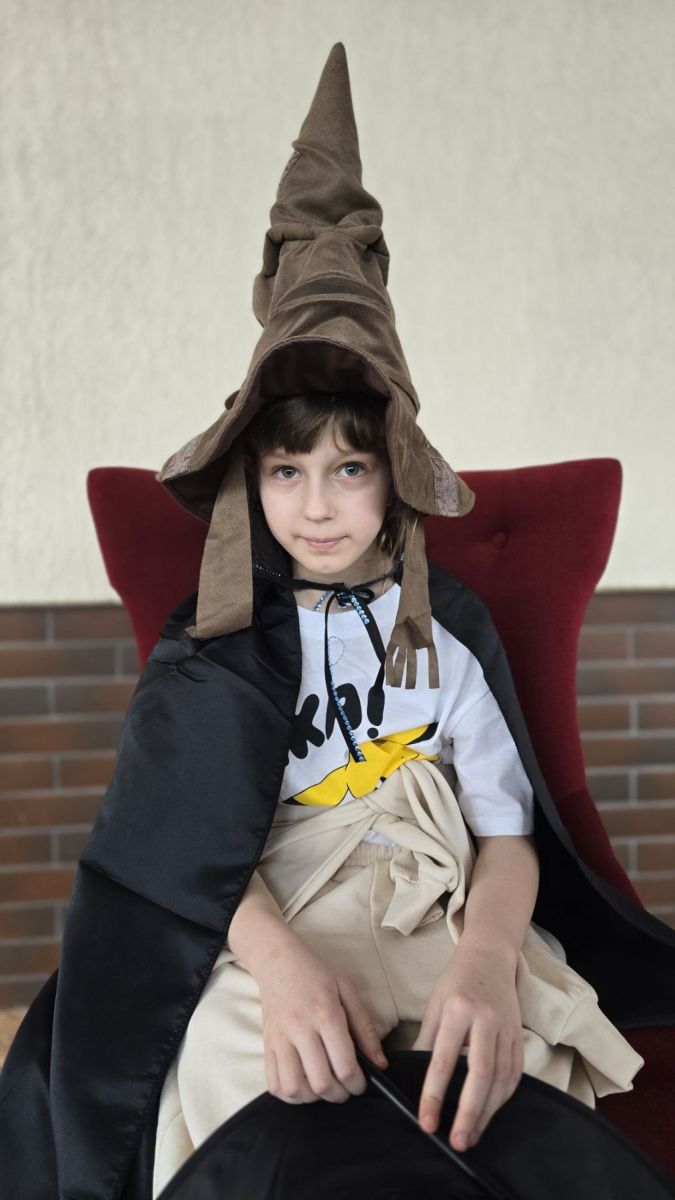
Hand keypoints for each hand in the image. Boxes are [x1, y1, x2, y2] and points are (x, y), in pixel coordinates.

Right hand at [255, 934, 388, 1104]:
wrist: (278, 962)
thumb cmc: (316, 974)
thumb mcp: (347, 990)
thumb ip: (365, 1028)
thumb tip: (381, 1064)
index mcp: (325, 1014)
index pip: (344, 1065)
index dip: (358, 1084)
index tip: (362, 1083)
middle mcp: (300, 1029)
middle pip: (321, 1082)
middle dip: (339, 1095)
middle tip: (346, 1088)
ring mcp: (279, 1039)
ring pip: (294, 1087)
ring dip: (314, 1098)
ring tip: (324, 1088)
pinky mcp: (266, 1045)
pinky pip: (274, 1083)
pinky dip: (290, 1094)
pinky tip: (303, 1086)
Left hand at [412, 941, 522, 1150]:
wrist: (490, 956)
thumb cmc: (456, 980)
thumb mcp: (434, 1004)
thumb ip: (426, 1040)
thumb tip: (412, 1076)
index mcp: (458, 1009)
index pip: (443, 1060)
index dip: (434, 1095)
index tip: (427, 1123)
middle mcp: (485, 1019)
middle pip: (480, 1074)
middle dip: (469, 1113)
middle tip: (457, 1142)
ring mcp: (507, 1028)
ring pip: (501, 1079)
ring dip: (487, 1112)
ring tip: (471, 1136)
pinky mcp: (520, 1036)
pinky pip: (514, 1074)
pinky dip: (502, 1098)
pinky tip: (490, 1113)